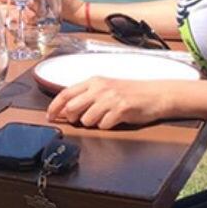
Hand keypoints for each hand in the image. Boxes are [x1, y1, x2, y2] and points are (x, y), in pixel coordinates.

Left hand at [46, 77, 169, 128]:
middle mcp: (100, 88)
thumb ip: (88, 95)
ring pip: (86, 120)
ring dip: (93, 124)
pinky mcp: (120, 109)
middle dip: (73, 119)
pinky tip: (115, 120)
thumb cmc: (132, 93)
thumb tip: (68, 108)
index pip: (65, 93)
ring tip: (105, 118)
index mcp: (94, 81)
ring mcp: (110, 98)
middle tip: (82, 120)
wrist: (156, 94)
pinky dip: (107, 126)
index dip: (54, 107)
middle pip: (72, 108)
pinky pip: (103, 125)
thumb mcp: (107, 88)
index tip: (50, 116)